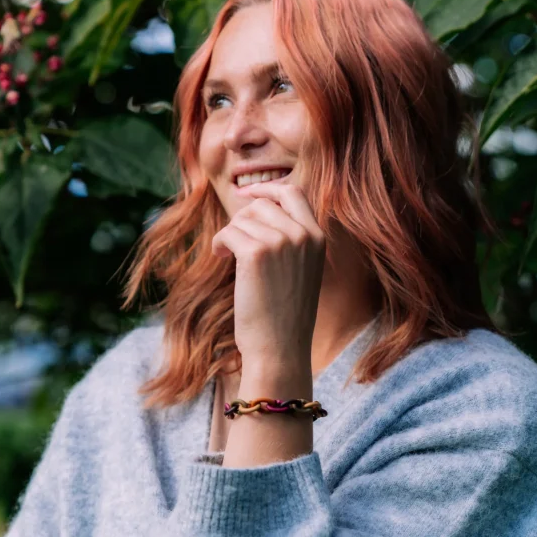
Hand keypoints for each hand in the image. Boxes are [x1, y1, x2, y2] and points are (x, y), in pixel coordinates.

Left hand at [211, 183, 325, 373]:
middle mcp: (303, 235)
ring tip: (228, 256)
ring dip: (230, 235)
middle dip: (243, 220)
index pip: (294, 192)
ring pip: (242, 219)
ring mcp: (281, 242)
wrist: (280, 347)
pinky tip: (220, 257)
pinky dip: (219, 243)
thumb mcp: (301, 270)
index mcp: (318, 237)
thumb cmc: (285, 313)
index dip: (267, 188)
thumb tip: (256, 208)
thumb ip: (290, 239)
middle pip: (262, 204)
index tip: (248, 194)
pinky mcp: (256, 253)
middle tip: (234, 243)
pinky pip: (228, 232)